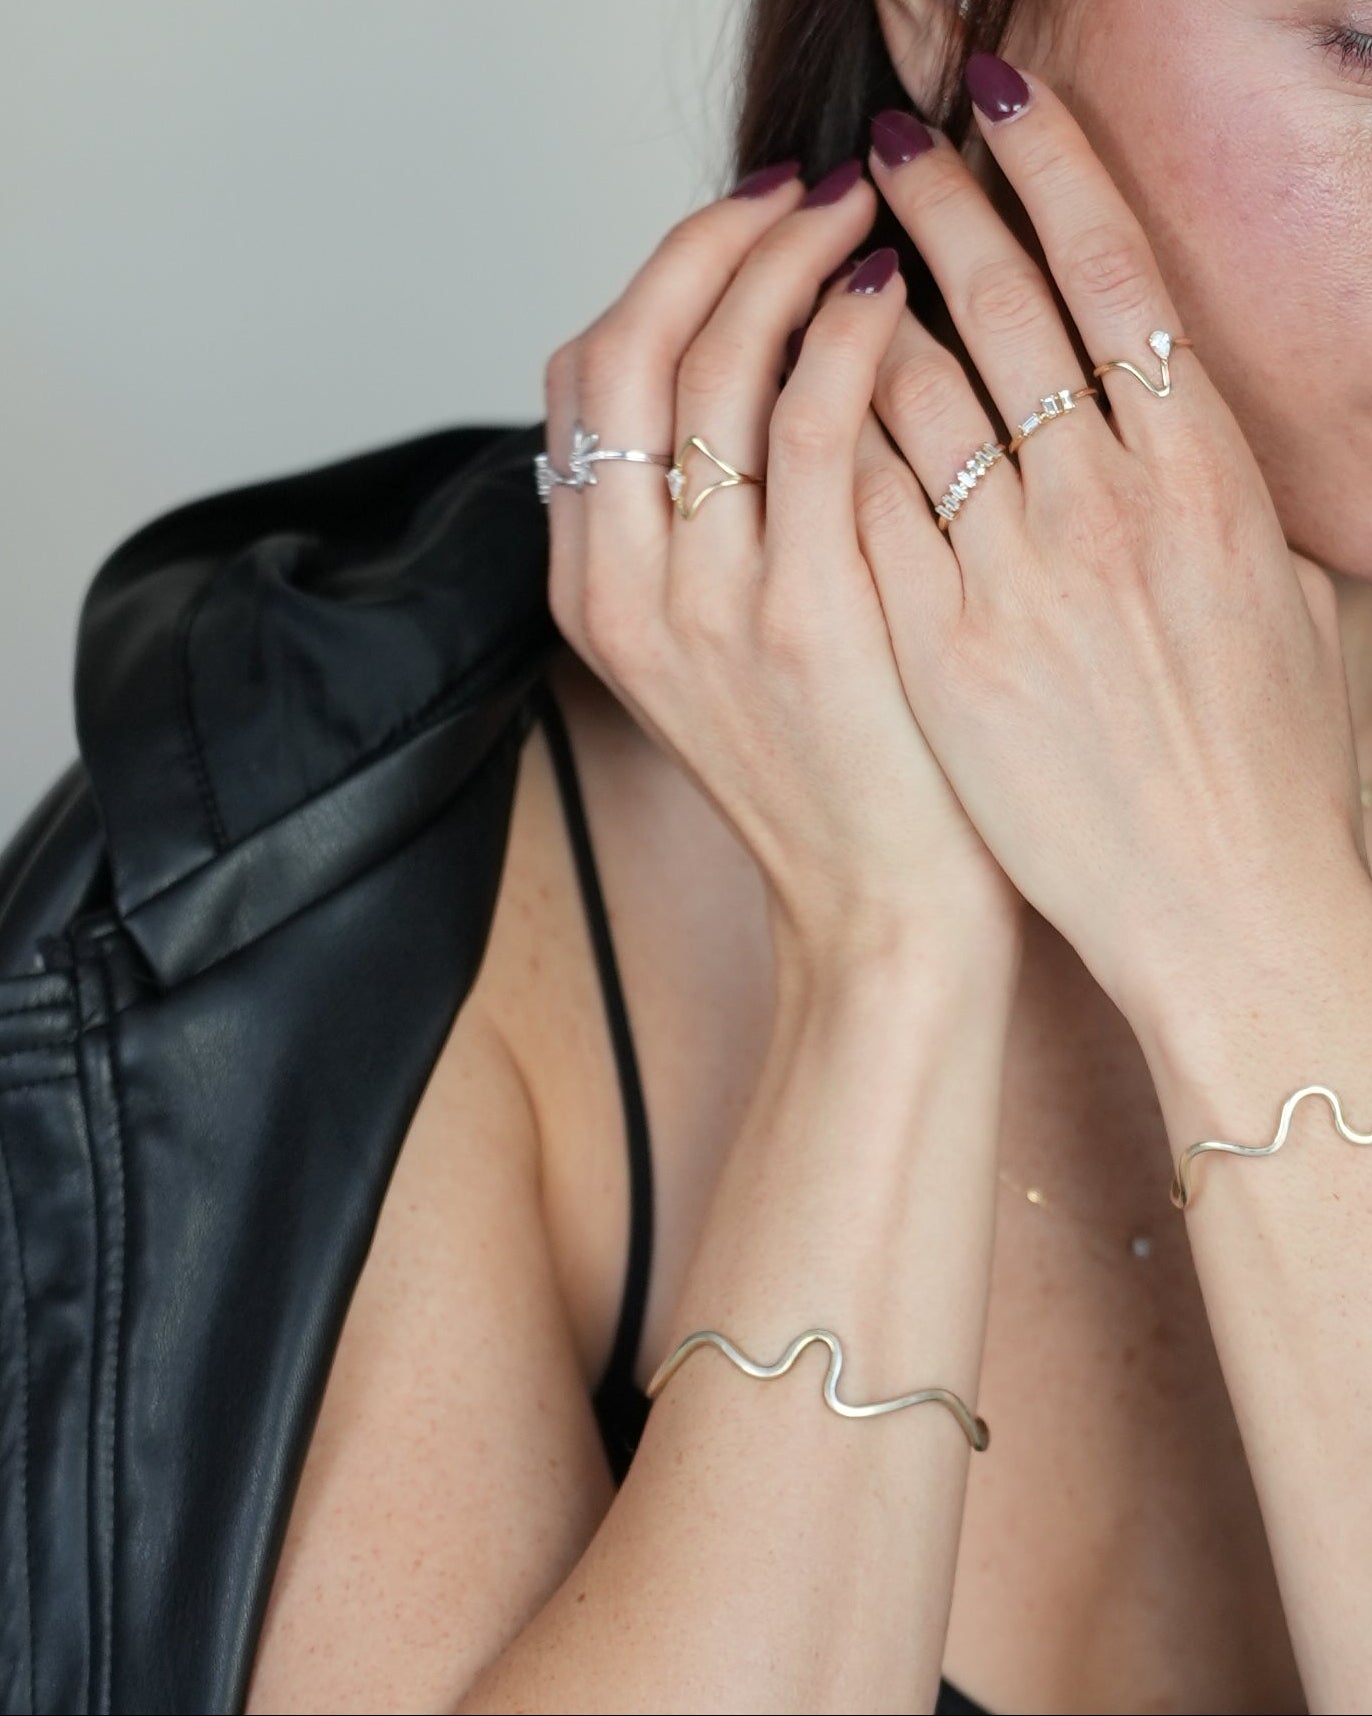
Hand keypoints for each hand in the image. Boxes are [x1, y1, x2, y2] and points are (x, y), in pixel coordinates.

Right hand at [541, 161, 1022, 966]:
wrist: (878, 903)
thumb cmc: (830, 768)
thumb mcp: (720, 650)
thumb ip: (699, 526)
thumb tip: (735, 372)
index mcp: (592, 592)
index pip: (582, 380)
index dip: (656, 279)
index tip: (741, 232)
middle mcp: (625, 592)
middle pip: (625, 350)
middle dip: (713, 240)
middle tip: (803, 189)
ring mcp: (705, 608)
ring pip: (710, 369)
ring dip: (786, 262)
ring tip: (863, 216)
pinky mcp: (805, 618)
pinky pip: (812, 426)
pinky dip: (850, 337)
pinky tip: (894, 301)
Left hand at [838, 64, 1363, 1022]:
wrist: (1222, 903)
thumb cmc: (1262, 761)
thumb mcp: (1282, 596)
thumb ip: (1223, 487)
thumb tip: (1177, 410)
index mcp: (1208, 474)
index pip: (1116, 276)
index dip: (1052, 170)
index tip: (999, 105)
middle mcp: (1113, 505)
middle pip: (1005, 305)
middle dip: (940, 201)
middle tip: (884, 141)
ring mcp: (1020, 578)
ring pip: (910, 393)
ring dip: (856, 311)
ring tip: (820, 260)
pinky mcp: (946, 652)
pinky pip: (864, 509)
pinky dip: (828, 439)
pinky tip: (794, 398)